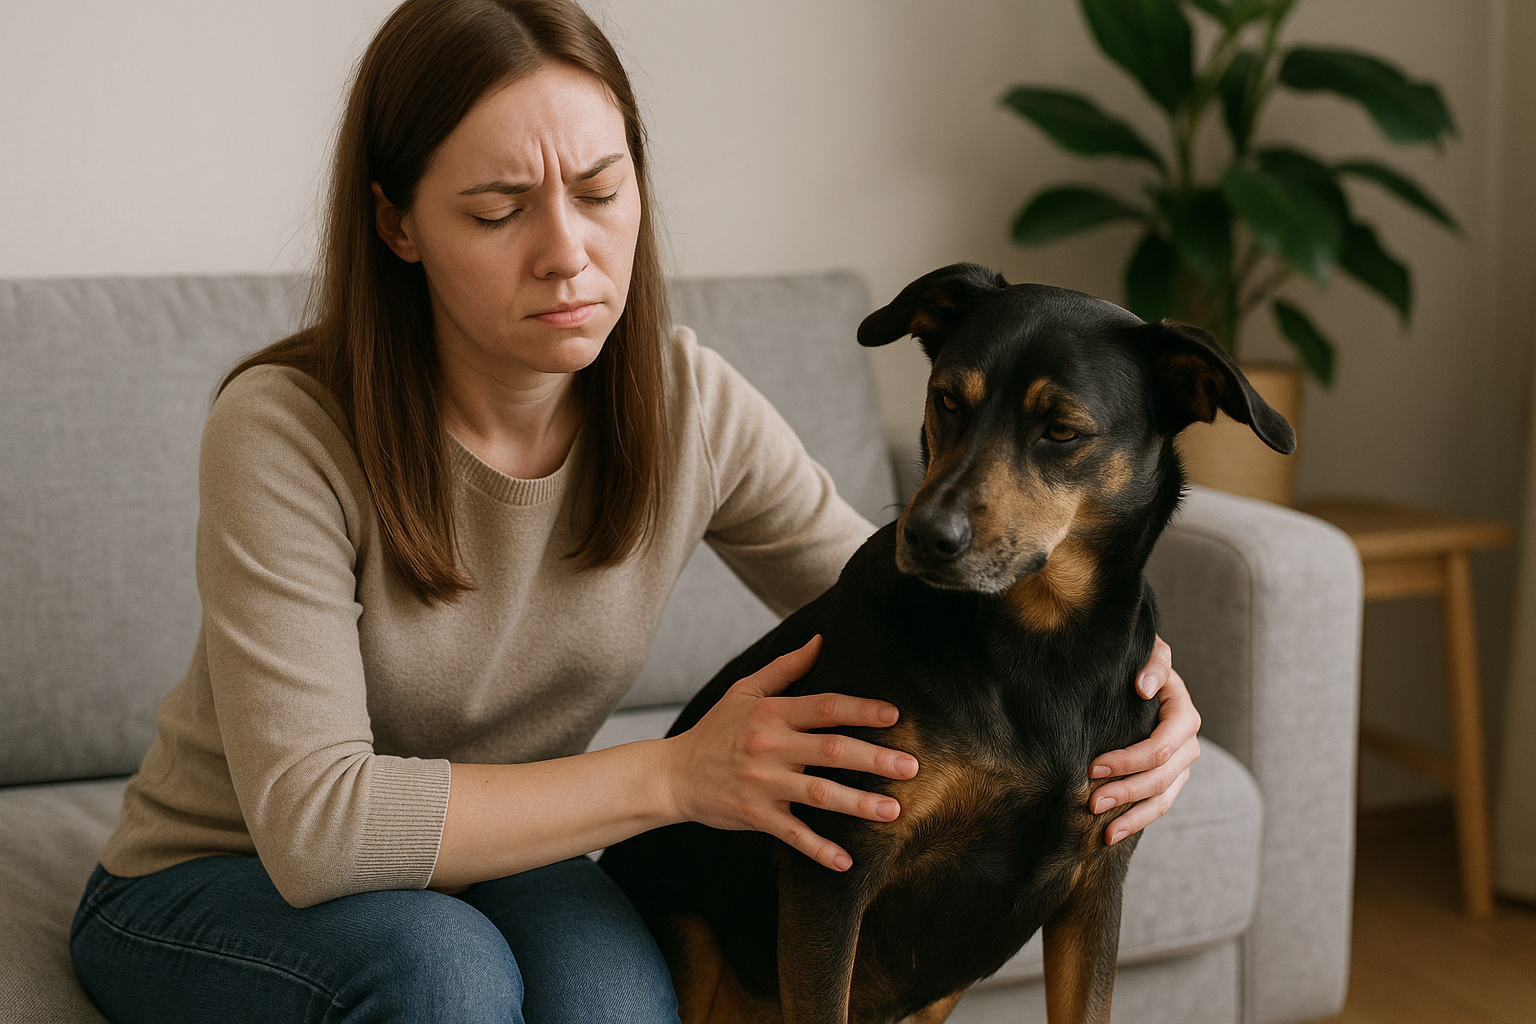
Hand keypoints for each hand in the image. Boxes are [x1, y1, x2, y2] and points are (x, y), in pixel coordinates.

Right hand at [663, 635, 919, 871]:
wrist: (673, 775)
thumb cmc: (716, 730)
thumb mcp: (744, 691)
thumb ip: (785, 667)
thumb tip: (822, 641)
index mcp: (771, 714)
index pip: (824, 707)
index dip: (861, 710)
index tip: (895, 716)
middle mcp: (770, 747)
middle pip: (831, 750)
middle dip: (874, 759)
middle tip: (912, 767)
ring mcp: (763, 784)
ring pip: (819, 794)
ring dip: (859, 804)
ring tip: (894, 811)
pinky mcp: (755, 816)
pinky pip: (793, 835)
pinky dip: (819, 850)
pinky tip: (846, 862)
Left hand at [1088, 635, 1200, 844]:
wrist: (1135, 676)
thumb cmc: (1137, 662)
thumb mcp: (1150, 651)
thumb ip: (1153, 663)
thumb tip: (1144, 688)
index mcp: (1183, 714)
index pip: (1161, 747)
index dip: (1129, 761)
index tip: (1092, 767)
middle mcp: (1187, 744)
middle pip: (1162, 777)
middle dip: (1126, 791)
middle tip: (1090, 802)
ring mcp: (1180, 766)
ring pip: (1163, 798)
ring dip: (1132, 815)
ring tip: (1103, 831)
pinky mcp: (1168, 780)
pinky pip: (1158, 806)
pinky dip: (1137, 821)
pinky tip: (1111, 834)